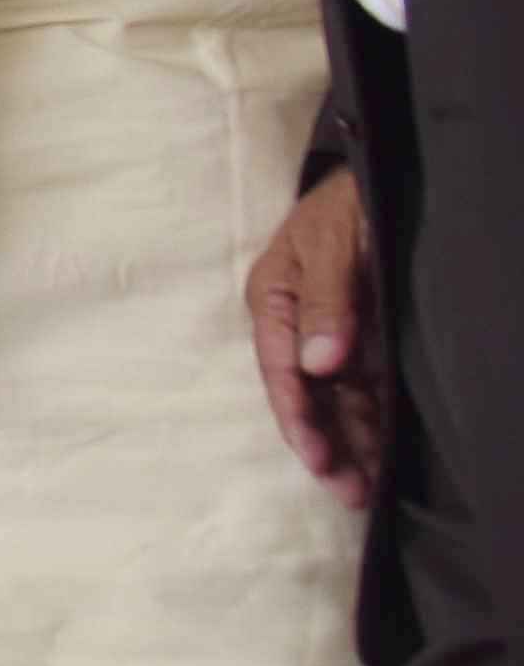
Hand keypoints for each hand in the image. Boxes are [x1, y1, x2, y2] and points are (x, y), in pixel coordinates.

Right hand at [250, 160, 392, 507]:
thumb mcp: (336, 240)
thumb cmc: (351, 201)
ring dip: (349, 444)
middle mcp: (298, 325)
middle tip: (350, 493)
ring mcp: (332, 335)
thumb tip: (320, 364)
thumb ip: (329, 299)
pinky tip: (384, 456)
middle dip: (325, 445)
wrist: (390, 172)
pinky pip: (364, 391)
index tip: (319, 457)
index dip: (298, 415)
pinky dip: (371, 424)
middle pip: (305, 395)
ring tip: (368, 492)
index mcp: (274, 298)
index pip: (279, 368)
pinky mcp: (364, 341)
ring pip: (335, 401)